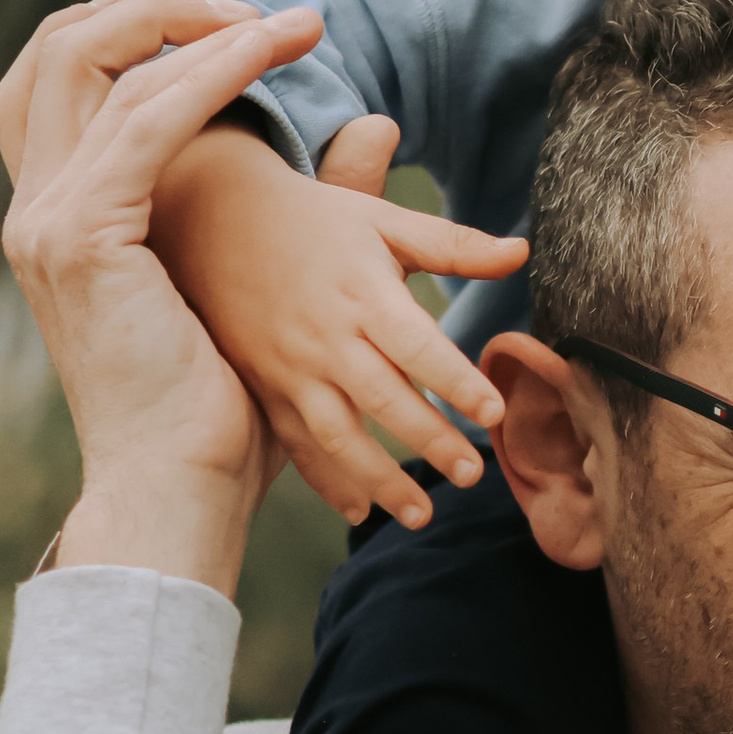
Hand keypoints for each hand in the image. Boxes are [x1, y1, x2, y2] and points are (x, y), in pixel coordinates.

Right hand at [0, 0, 313, 589]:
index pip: (64, 71)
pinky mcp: (81, 236)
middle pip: (60, 48)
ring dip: (203, 31)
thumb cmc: (221, 402)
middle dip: (158, 7)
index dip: (136, 24)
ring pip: (103, 68)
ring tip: (291, 25)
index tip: (232, 15)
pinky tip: (265, 54)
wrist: (180, 482)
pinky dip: (206, 77)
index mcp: (63, 210)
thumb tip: (379, 126)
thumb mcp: (269, 276)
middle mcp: (38, 205)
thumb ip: (312, 197)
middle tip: (257, 9)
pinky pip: (142, 123)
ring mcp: (48, 219)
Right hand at [147, 108, 528, 532]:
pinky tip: (357, 510)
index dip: (455, 381)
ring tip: (421, 516)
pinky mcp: (264, 386)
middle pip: (383, 399)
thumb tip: (521, 252)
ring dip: (378, 479)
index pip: (416, 345)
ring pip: (337, 434)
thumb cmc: (314, 219)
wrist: (211, 217)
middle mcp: (327, 336)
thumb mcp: (382, 220)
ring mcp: (291, 367)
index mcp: (364, 293)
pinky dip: (325, 480)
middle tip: (472, 475)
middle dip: (428, 441)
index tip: (493, 414)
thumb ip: (453, 244)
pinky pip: (296, 442)